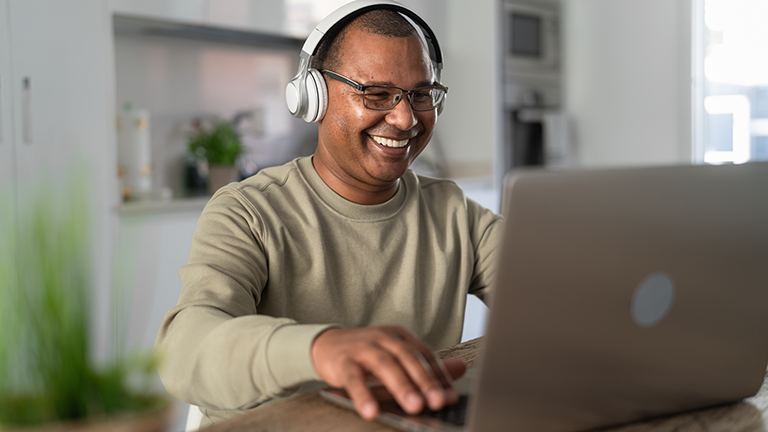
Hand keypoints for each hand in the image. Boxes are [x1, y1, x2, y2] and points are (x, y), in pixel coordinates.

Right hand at [311, 326, 466, 420]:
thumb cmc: (366, 354)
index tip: (450, 397)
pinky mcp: (343, 361)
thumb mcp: (397, 356)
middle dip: (424, 381)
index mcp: (399, 336)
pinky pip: (354, 379)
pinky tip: (371, 411)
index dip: (438, 375)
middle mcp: (383, 337)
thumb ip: (426, 365)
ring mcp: (362, 347)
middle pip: (408, 358)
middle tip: (437, 402)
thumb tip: (462, 368)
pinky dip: (363, 395)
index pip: (424, 355)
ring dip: (401, 386)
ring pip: (385, 365)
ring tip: (413, 406)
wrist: (326, 345)